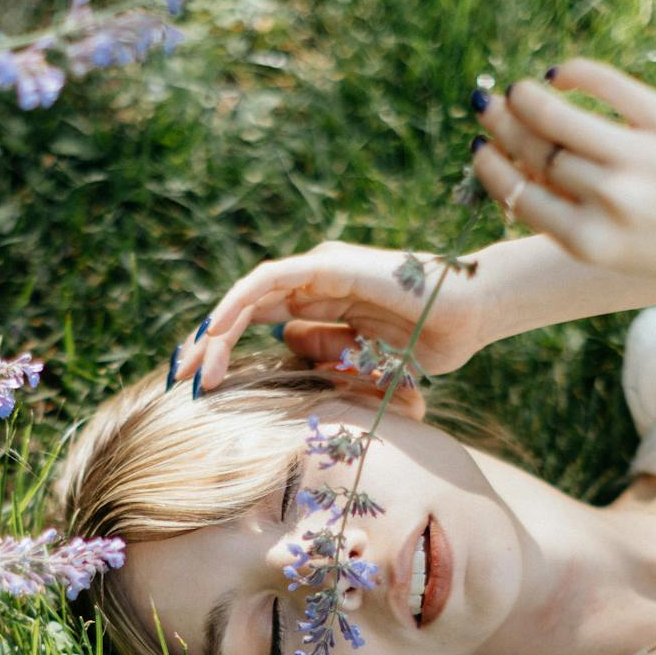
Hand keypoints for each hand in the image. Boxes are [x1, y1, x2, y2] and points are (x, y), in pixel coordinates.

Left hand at [172, 240, 488, 414]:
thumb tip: (288, 347)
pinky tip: (216, 333)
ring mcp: (319, 269)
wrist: (474, 316)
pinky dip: (237, 305)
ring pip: (249, 296)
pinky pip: (268, 282)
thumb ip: (327, 353)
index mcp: (321, 301)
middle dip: (209, 345)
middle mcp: (314, 281)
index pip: (258, 321)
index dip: (226, 350)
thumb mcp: (364, 361)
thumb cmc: (432, 340)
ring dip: (215, 331)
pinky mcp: (326, 266)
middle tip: (180, 382)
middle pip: (245, 310)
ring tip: (192, 367)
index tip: (201, 388)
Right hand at [470, 59, 655, 296]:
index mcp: (587, 242)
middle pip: (534, 152)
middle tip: (489, 106)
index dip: (490, 167)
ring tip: (521, 90)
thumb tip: (528, 170)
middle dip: (503, 125)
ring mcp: (638, 160)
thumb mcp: (619, 251)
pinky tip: (563, 74)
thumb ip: (575, 216)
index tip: (479, 147)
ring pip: (559, 117)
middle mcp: (607, 201)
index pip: (518, 194)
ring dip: (528, 98)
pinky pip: (608, 86)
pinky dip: (576, 74)